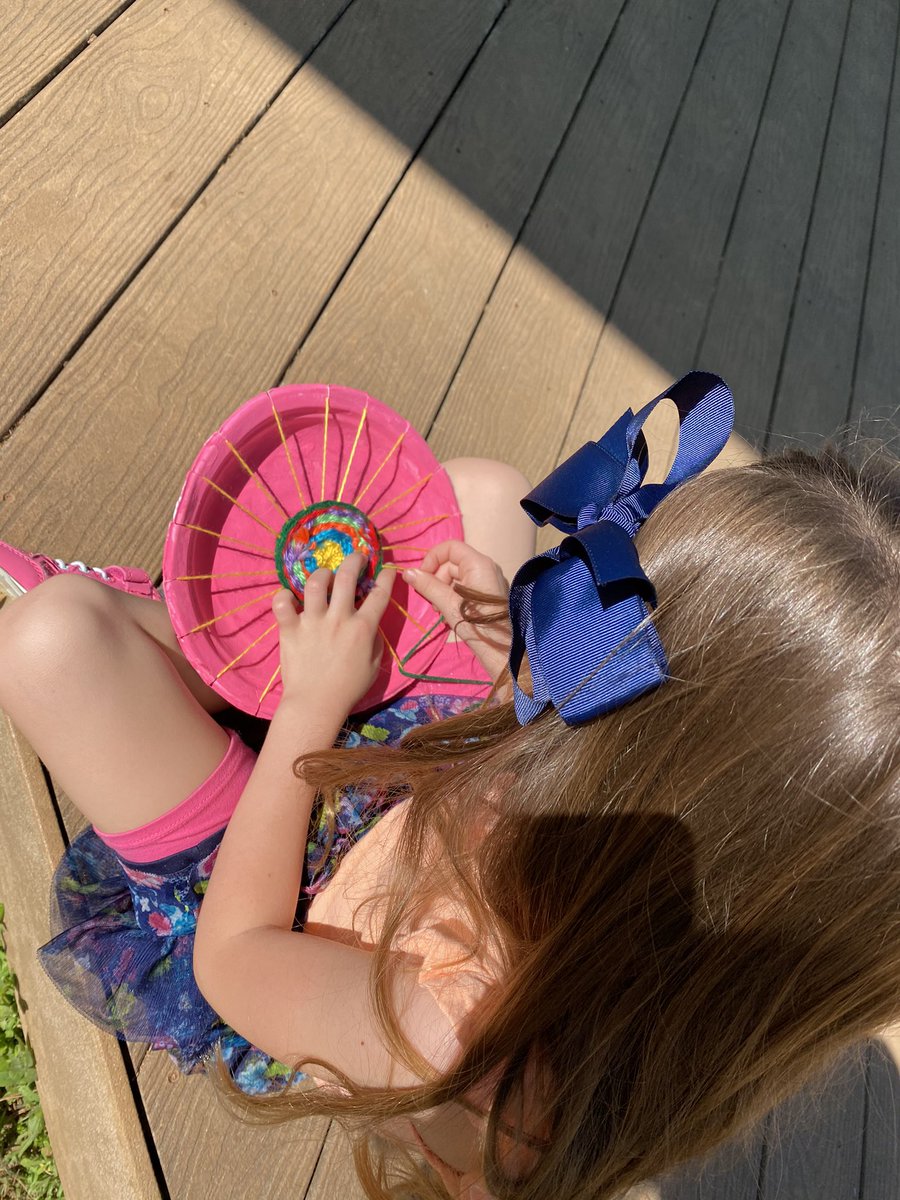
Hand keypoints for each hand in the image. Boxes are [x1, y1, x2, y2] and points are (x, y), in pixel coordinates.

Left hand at [272, 554, 397, 718]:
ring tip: (325, 575)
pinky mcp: (290, 629)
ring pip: (315, 583)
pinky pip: (282, 604)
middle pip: (348, 577)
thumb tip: (370, 625)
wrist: (316, 704)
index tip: (387, 569)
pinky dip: (283, 596)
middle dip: (355, 560)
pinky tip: (288, 596)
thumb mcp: (374, 666)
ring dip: (322, 574)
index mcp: (362, 628)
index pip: (380, 594)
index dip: (386, 577)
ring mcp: (312, 622)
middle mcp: (339, 618)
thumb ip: (374, 641)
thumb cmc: (348, 689)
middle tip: (356, 557)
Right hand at [402, 540, 512, 681]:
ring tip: (440, 610)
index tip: (421, 577)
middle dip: (436, 579)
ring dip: (442, 590)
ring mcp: (487, 580)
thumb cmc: (477, 625)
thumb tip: (407, 572)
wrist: (502, 650)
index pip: (450, 547)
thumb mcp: (448, 604)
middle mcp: (485, 567)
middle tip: (432, 602)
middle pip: (451, 563)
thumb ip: (428, 586)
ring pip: (456, 576)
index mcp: (478, 564)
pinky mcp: (487, 593)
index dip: (432, 558)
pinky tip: (449, 613)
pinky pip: (464, 587)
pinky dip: (452, 596)